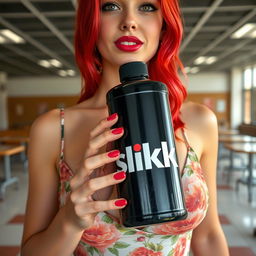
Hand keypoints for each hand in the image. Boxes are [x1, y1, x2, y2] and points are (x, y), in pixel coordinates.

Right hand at [64, 113, 125, 229]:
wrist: (75, 217)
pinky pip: (96, 205)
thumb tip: (123, 142)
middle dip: (103, 145)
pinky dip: (110, 203)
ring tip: (123, 174)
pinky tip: (123, 201)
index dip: (101, 129)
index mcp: (85, 166)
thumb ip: (110, 161)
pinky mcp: (82, 209)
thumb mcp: (101, 173)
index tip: (115, 118)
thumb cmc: (92, 192)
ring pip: (90, 183)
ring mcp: (78, 193)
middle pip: (88, 158)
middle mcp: (79, 177)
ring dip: (107, 177)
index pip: (91, 143)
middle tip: (120, 134)